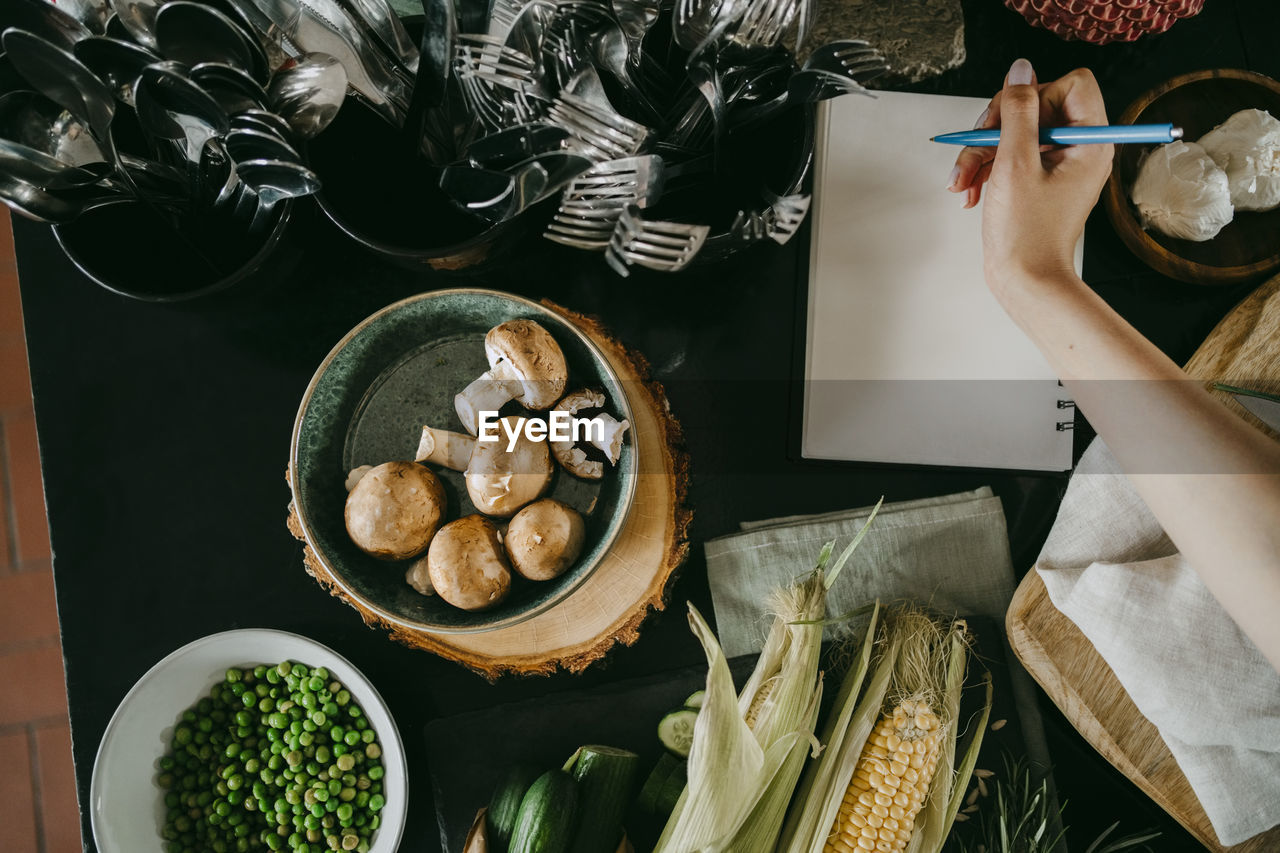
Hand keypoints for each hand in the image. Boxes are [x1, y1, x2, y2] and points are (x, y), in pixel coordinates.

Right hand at [947, 60, 1113, 297]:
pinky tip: (970, 190)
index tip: (1013, 121)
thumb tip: (1021, 71)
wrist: (1025, 282)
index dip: (1037, 94)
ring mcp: (1057, 166)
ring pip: (1016, 133)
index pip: (1072, 85)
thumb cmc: (1026, 235)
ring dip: (982, 152)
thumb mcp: (1015, 164)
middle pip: (1036, 107)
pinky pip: (1010, 156)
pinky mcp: (1037, 181)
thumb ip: (1018, 111)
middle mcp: (1079, 150)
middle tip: (978, 147)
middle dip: (998, 127)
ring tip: (962, 180)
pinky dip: (986, 169)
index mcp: (1090, 142)